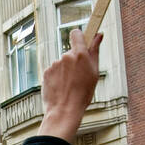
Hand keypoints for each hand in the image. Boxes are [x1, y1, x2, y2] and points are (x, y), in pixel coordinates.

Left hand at [38, 28, 101, 142]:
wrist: (64, 109)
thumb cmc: (83, 93)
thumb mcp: (94, 72)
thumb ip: (95, 51)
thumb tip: (99, 35)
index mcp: (79, 54)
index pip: (76, 34)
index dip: (79, 36)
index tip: (82, 40)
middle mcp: (65, 56)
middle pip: (70, 53)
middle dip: (75, 61)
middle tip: (79, 76)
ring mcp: (54, 64)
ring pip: (62, 64)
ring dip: (66, 71)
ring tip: (70, 85)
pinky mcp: (46, 72)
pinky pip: (54, 71)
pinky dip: (58, 77)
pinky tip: (62, 88)